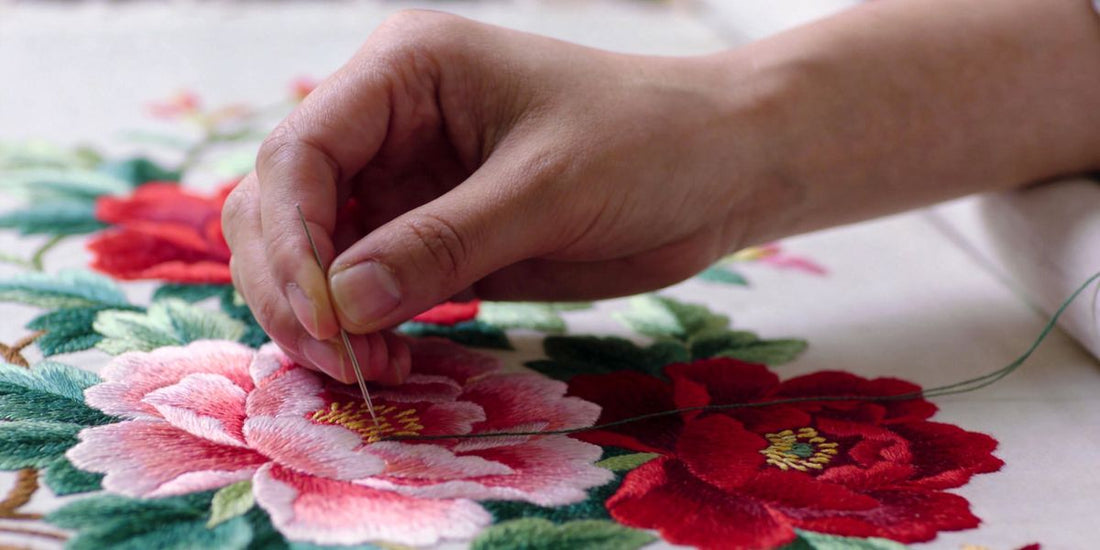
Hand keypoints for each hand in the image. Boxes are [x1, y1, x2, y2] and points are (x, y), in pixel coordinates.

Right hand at [221, 10, 794, 383]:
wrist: (721, 169)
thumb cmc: (649, 144)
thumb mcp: (546, 189)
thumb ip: (441, 245)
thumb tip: (337, 307)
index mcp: (403, 73)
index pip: (300, 154)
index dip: (292, 242)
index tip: (324, 321)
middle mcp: (387, 123)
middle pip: (283, 206)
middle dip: (292, 286)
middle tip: (342, 362)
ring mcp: (406, 182)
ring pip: (313, 252)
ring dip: (318, 316)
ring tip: (370, 369)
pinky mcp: (432, 237)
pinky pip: (365, 285)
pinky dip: (360, 327)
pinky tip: (390, 359)